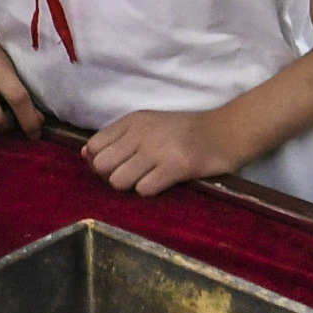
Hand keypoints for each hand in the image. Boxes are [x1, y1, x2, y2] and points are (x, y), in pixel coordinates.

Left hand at [83, 106, 244, 196]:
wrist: (226, 131)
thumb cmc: (185, 131)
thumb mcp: (148, 125)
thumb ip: (118, 138)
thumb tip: (85, 154)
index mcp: (132, 121)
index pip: (94, 147)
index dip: (100, 163)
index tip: (118, 166)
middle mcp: (141, 133)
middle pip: (102, 167)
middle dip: (112, 177)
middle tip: (134, 176)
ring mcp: (158, 149)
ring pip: (118, 181)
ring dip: (130, 186)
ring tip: (149, 179)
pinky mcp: (176, 167)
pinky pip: (144, 189)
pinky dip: (150, 191)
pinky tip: (163, 183)